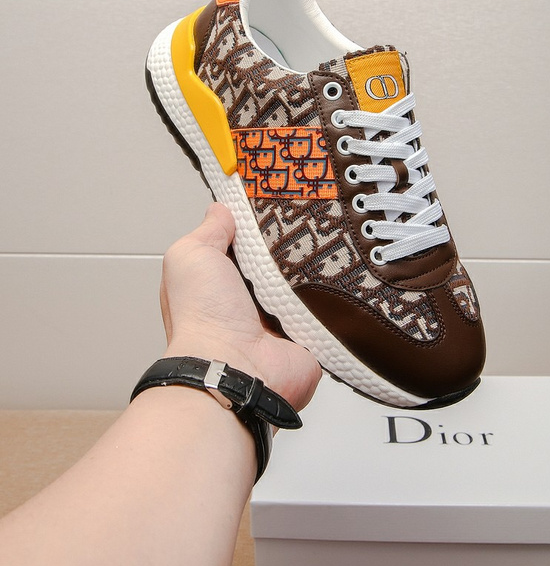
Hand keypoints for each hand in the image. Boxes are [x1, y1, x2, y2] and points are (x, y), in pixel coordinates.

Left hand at [159, 202, 321, 411]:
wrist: (235, 368)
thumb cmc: (203, 317)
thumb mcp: (191, 257)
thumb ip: (208, 231)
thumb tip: (221, 209)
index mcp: (222, 283)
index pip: (246, 244)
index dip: (259, 223)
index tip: (279, 197)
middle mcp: (252, 302)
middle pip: (281, 260)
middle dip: (294, 242)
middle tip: (312, 214)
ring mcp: (284, 319)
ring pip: (310, 280)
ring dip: (316, 266)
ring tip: (331, 237)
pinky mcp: (311, 333)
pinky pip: (331, 306)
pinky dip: (335, 292)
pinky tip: (343, 271)